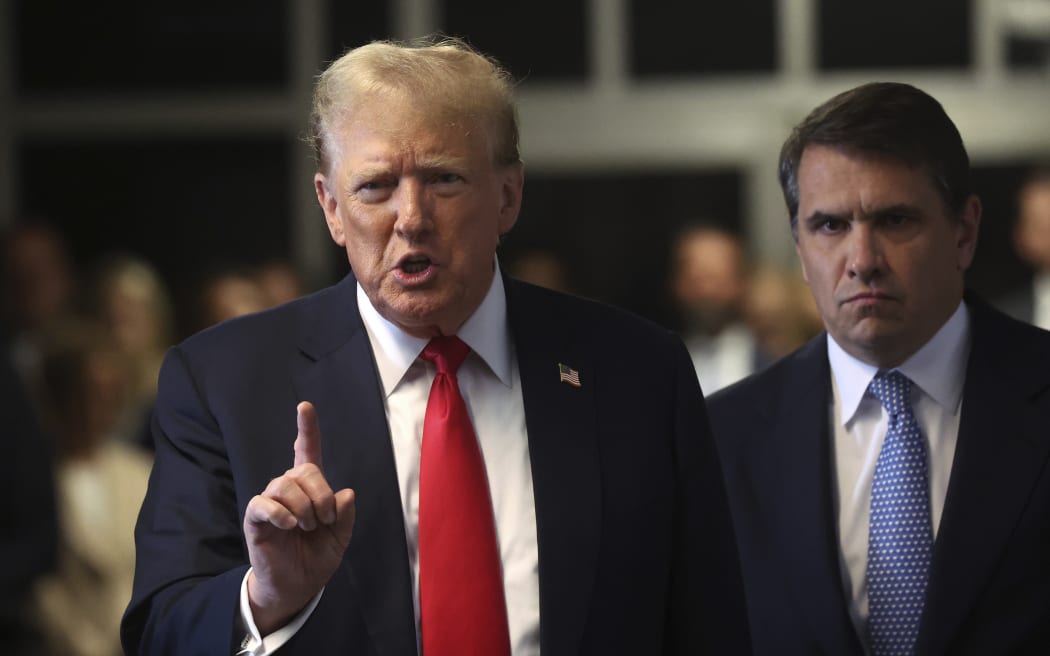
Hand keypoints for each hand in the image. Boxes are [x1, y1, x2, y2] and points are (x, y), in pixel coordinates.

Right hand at [244, 401, 355, 633]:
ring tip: (308, 527)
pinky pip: (263, 503)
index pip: (307, 452)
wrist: (296, 587)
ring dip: (304, 506)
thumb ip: (345, 515)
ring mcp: (271, 503)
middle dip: (321, 493)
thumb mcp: (340, 538)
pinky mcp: (256, 519)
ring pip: (285, 483)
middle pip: (303, 469)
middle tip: (324, 520)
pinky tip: (290, 525)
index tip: (305, 407)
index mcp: (311, 490)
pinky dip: (280, 512)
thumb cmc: (316, 558)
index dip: (307, 429)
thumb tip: (345, 493)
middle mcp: (289, 490)